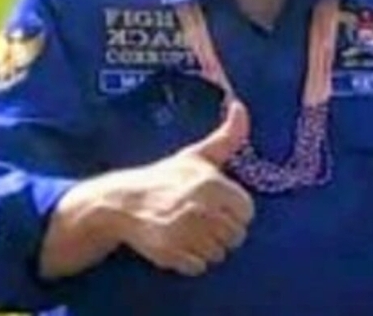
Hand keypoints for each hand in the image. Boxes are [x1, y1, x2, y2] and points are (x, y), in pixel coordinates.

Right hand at [116, 99, 254, 275]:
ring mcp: (185, 233)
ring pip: (219, 254)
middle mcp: (200, 209)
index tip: (219, 204)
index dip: (235, 209)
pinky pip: (199, 267)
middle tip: (202, 217)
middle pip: (236, 235)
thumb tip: (240, 105)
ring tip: (189, 229)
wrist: (125, 201)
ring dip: (207, 246)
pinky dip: (191, 260)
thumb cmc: (167, 176)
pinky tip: (179, 243)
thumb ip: (228, 135)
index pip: (247, 211)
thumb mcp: (198, 154)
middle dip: (222, 229)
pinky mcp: (171, 254)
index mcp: (211, 184)